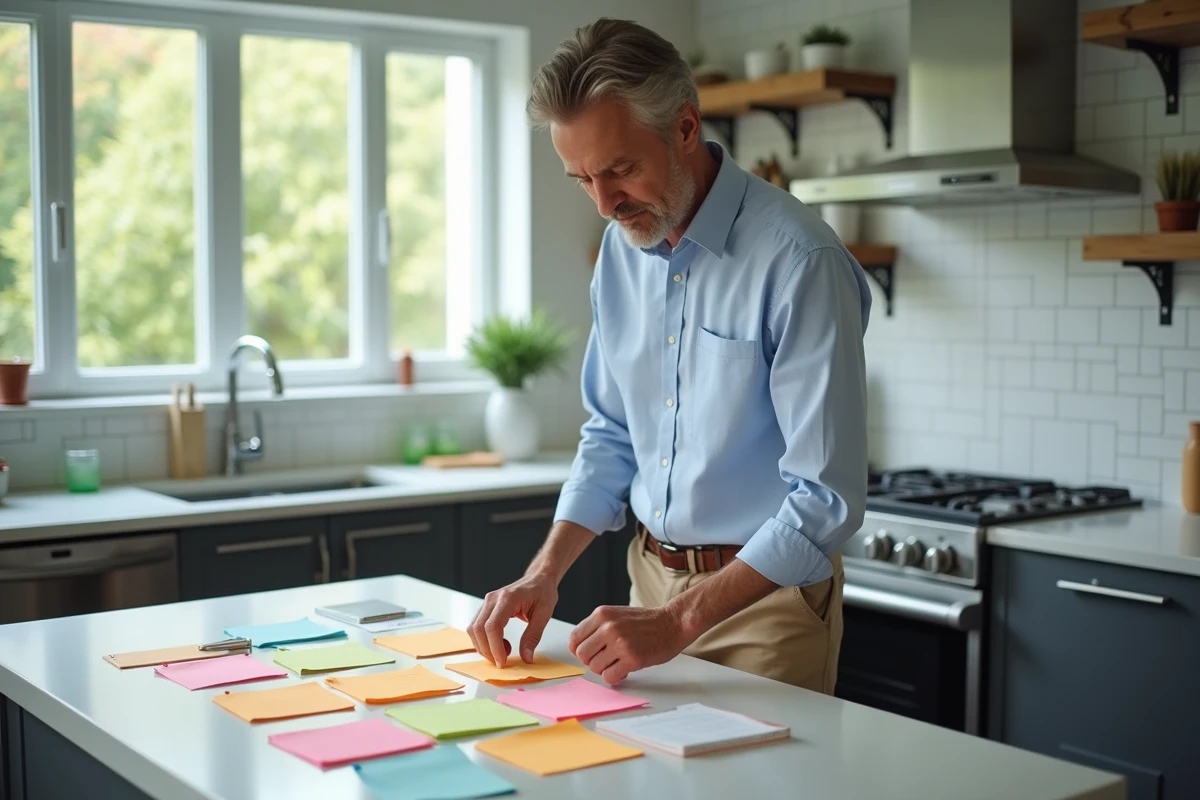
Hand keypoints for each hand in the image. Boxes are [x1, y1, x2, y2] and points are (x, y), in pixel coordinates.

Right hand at [467, 573, 557, 667]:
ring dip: (483, 646)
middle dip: (487, 650)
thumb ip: (533, 636)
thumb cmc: (542, 593)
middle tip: (502, 662)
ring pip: (473, 629)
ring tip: (504, 651)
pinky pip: (476, 626)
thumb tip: (526, 658)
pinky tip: (500, 643)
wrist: (538, 579)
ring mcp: (487, 602)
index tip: (502, 662)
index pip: (493, 626)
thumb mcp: (544, 615)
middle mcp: (493, 599)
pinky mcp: (486, 607)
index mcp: (508, 598)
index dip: (495, 647)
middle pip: (478, 629)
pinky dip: (484, 639)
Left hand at [567, 605, 689, 684]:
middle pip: (582, 655)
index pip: (574, 639)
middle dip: (592, 661)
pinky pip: (610, 677)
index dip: (579, 650)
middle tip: (606, 660)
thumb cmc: (645, 622)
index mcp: (602, 614)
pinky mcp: (632, 658)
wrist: (673, 622)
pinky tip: (625, 669)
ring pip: (595, 668)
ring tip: (619, 663)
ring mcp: (620, 643)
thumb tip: (578, 649)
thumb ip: (597, 628)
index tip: (590, 653)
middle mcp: (608, 627)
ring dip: (605, 669)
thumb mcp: (617, 615)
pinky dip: (615, 677)